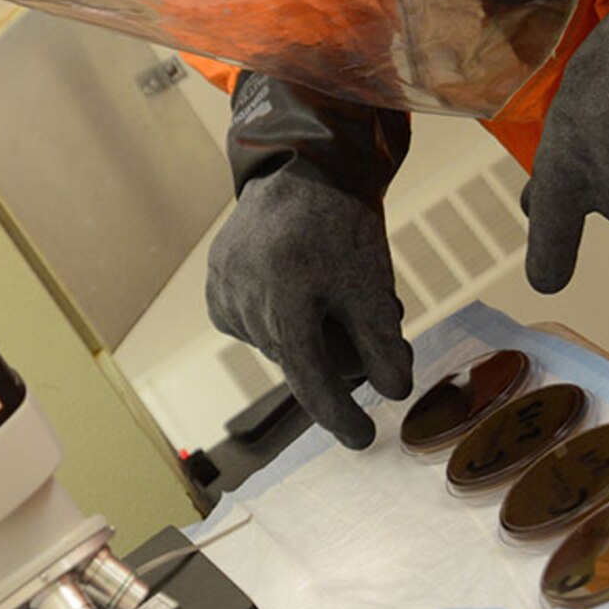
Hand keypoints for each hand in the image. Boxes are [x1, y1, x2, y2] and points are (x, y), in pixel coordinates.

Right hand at [206, 166, 413, 447]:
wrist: (302, 169)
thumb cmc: (341, 224)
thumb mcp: (372, 281)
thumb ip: (381, 339)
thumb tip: (394, 392)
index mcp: (285, 297)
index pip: (310, 376)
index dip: (338, 413)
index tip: (364, 439)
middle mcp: (245, 297)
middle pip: (299, 359)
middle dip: (337, 352)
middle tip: (370, 321)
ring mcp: (223, 291)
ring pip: (276, 343)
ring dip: (308, 334)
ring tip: (330, 293)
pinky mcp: (214, 284)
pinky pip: (253, 325)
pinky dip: (279, 319)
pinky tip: (295, 286)